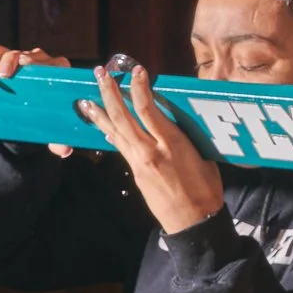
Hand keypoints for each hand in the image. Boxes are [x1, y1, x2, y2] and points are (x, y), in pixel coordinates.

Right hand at [0, 43, 76, 156]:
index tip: (28, 76)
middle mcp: (33, 60)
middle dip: (6, 64)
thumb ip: (59, 139)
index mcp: (55, 72)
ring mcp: (9, 57)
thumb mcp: (51, 128)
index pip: (52, 63)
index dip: (42, 66)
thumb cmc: (42, 116)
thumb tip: (64, 151)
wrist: (25, 113)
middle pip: (19, 54)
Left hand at [74, 61, 224, 234]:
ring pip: (114, 131)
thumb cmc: (206, 189)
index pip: (147, 109)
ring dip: (100, 112)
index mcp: (171, 144)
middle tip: (100, 74)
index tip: (136, 71)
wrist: (194, 221)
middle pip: (122, 116)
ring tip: (86, 97)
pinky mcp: (134, 173)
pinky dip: (109, 132)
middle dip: (109, 92)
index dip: (139, 87)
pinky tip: (102, 124)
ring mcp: (139, 162)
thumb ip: (184, 136)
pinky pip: (119, 146)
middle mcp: (149, 151)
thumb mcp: (202, 156)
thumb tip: (173, 120)